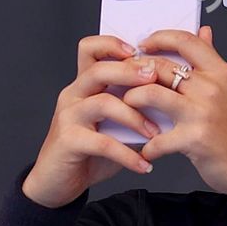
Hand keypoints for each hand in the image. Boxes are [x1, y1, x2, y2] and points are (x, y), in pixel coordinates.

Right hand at [23, 34, 175, 207]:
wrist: (57, 182)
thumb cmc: (88, 152)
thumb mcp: (112, 125)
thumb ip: (132, 109)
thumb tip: (169, 100)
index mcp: (84, 85)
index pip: (90, 49)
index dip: (112, 44)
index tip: (140, 51)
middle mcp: (73, 95)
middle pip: (99, 69)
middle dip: (130, 71)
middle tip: (156, 79)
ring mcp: (69, 117)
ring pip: (103, 103)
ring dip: (135, 116)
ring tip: (155, 133)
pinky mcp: (69, 141)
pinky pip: (103, 143)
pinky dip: (127, 155)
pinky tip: (144, 164)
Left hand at [125, 26, 226, 196]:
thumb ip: (211, 60)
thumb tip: (203, 31)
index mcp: (219, 72)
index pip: (186, 41)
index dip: (159, 38)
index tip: (144, 45)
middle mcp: (211, 88)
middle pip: (161, 67)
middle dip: (134, 71)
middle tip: (123, 78)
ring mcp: (202, 112)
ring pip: (152, 93)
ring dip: (132, 99)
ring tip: (127, 105)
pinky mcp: (194, 138)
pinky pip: (157, 138)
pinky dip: (147, 145)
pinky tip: (147, 148)